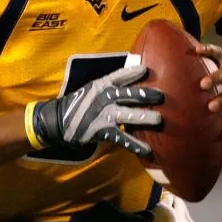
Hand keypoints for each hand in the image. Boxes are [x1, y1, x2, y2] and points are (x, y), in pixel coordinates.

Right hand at [29, 64, 162, 157]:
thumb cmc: (81, 103)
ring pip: (127, 115)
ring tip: (159, 120)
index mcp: (101, 85)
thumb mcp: (93, 89)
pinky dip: (134, 145)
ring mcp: (102, 115)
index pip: (119, 76)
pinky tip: (147, 150)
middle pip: (127, 95)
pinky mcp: (101, 131)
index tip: (147, 71)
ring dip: (144, 117)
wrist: (59, 121)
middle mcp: (103, 98)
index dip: (133, 72)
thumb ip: (111, 86)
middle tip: (162, 96)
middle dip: (145, 95)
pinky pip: (121, 138)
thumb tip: (134, 81)